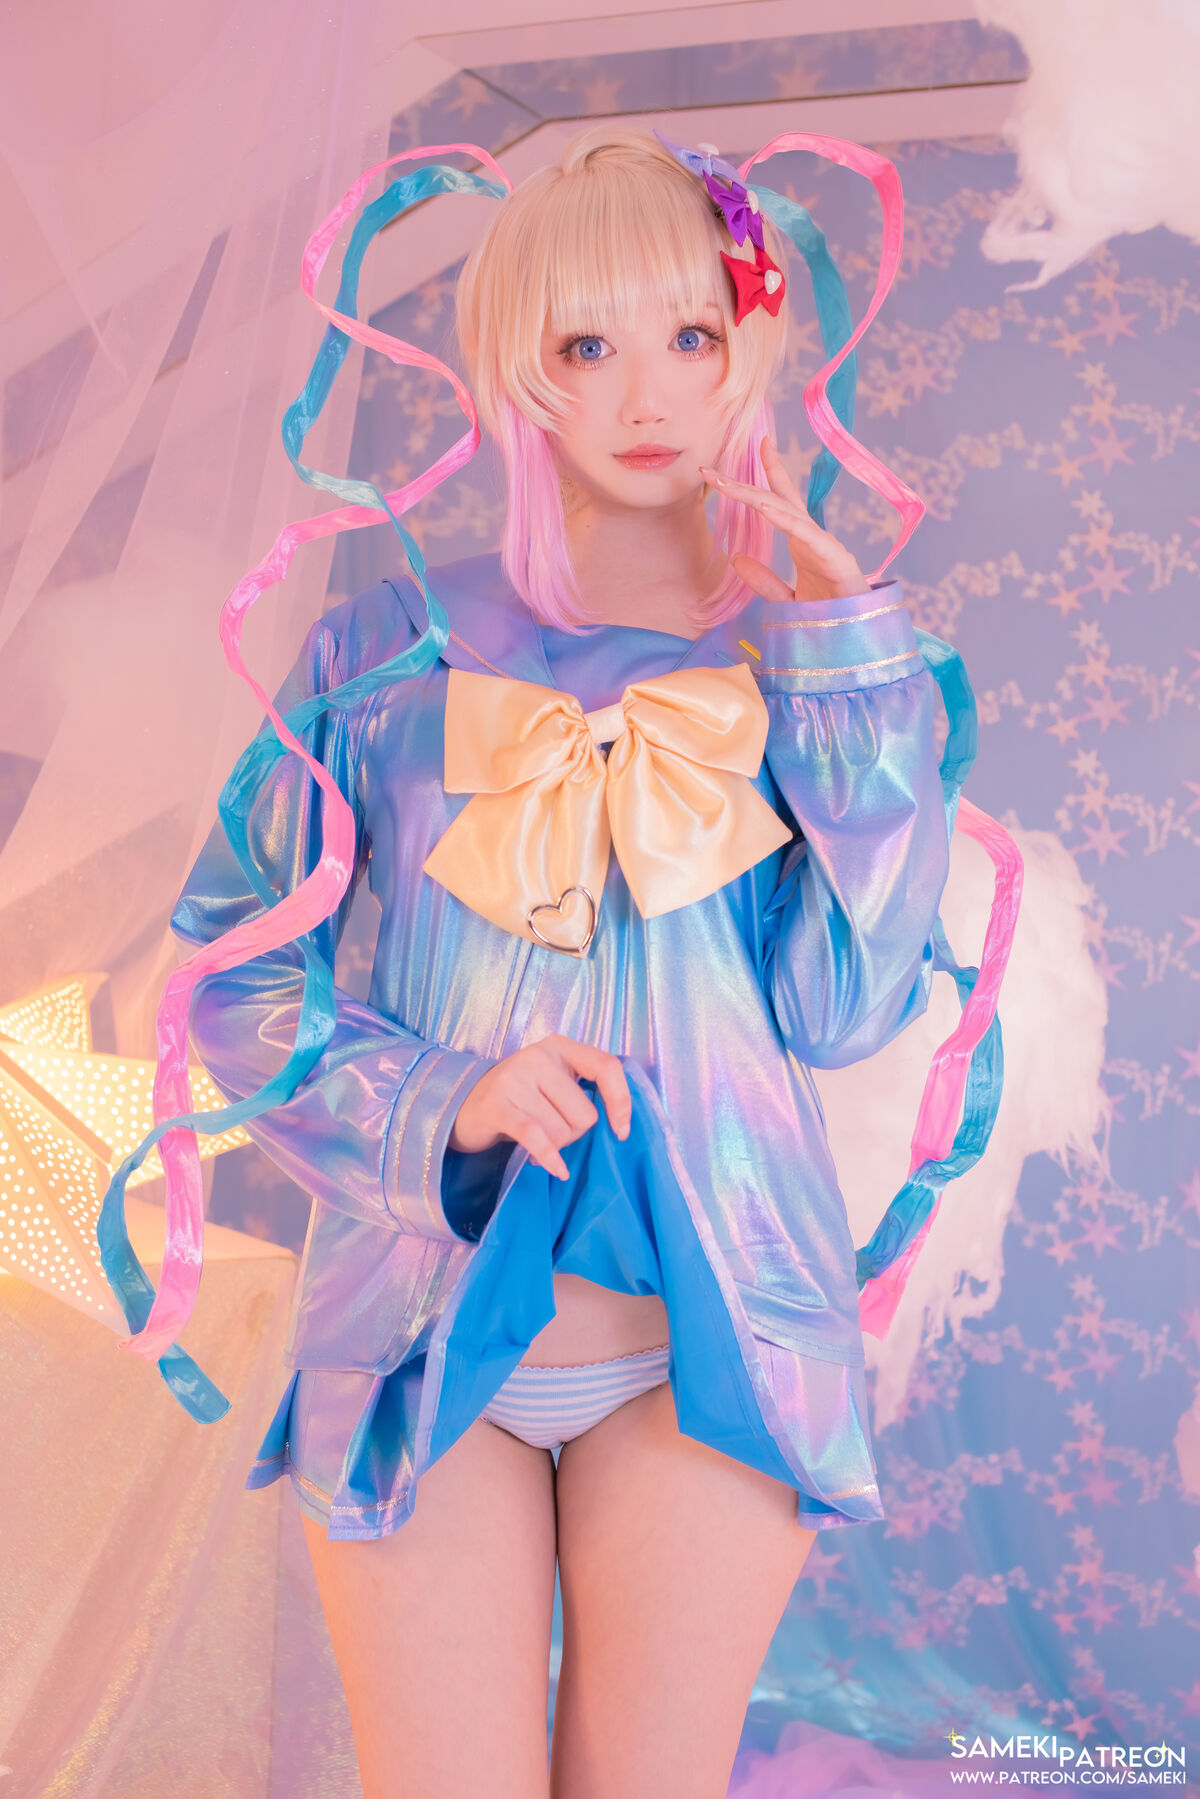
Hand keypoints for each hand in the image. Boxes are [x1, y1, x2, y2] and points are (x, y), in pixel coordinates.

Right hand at [448, 1033, 631, 1180]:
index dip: (621, 1101)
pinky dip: (550, 1157)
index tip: (621, 1131)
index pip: (606, 1067)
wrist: (464, 1105)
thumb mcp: (554, 1082)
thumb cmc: (522, 1098)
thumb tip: (619, 1124)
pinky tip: (557, 1169)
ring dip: (554, 1146)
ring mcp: (515, 1078)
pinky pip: (537, 1137)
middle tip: (551, 1130)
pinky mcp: (497, 1105)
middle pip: (585, 1114)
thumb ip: (584, 1090)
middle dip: (573, 1133)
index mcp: (559, 1046)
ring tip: (536, 1138)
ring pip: (562, 1131)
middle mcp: (537, 1055)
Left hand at [700, 435, 866, 603]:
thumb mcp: (786, 601)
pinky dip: (785, 519)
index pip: (779, 502)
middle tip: (710, 470)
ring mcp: (824, 545)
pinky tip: (764, 506)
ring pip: (787, 512)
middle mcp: (812, 537)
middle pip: (776, 500)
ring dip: (755, 496)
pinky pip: (806, 534)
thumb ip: (763, 581)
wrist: (860, 638)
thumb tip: (736, 558)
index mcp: (801, 542)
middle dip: (743, 484)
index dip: (763, 476)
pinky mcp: (836, 558)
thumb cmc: (830, 618)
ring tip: (727, 485)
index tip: (736, 459)